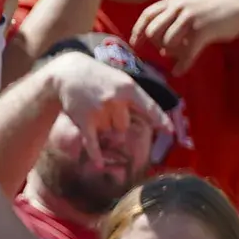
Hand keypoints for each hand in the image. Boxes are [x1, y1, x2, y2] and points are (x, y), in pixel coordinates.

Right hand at [43, 52, 171, 167]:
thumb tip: (152, 117)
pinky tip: (99, 165)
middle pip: (124, 125)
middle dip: (115, 121)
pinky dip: (96, 155)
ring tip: (92, 109)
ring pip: (108, 131)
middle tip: (104, 106)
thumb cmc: (99, 76)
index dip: (160, 120)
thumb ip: (135, 97)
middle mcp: (115, 100)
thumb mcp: (120, 79)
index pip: (149, 107)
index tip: (170, 131)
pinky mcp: (84, 120)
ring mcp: (99, 111)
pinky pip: (92, 142)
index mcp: (128, 88)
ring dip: (102, 126)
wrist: (68, 72)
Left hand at [130, 0, 238, 75]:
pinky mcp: (203, 30)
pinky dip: (182, 64)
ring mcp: (191, 17)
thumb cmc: (212, 10)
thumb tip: (154, 43)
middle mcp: (179, 6)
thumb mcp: (189, 6)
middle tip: (165, 50)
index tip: (135, 45)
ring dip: (171, 53)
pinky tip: (180, 71)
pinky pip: (186, 52)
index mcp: (173, 0)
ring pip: (167, 43)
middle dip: (155, 44)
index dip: (137, 31)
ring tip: (179, 54)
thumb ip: (170, 17)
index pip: (146, 15)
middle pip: (153, 31)